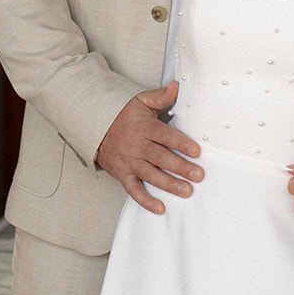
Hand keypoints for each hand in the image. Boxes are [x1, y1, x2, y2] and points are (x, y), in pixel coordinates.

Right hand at [96, 81, 202, 214]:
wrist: (95, 127)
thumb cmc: (123, 115)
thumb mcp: (141, 101)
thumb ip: (161, 96)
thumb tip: (179, 86)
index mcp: (143, 127)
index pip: (164, 135)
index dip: (181, 143)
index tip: (197, 151)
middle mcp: (136, 145)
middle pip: (160, 157)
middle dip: (179, 167)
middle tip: (198, 175)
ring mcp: (129, 161)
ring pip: (150, 174)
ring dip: (168, 184)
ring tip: (186, 191)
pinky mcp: (122, 174)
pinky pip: (133, 190)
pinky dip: (146, 200)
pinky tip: (160, 208)